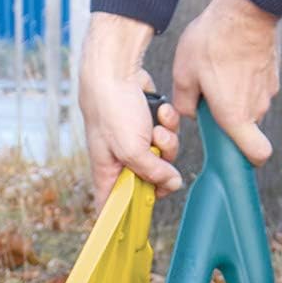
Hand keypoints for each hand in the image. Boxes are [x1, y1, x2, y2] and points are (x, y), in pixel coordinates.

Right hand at [79, 13, 181, 206]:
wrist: (115, 68)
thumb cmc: (111, 108)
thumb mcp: (132, 149)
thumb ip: (153, 172)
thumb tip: (173, 184)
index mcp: (108, 173)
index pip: (115, 207)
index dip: (129, 214)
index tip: (145, 214)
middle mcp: (122, 161)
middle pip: (151, 182)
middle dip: (161, 167)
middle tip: (157, 151)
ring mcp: (137, 143)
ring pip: (164, 157)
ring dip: (166, 140)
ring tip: (157, 126)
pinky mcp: (148, 126)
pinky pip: (167, 134)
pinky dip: (167, 122)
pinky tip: (159, 111)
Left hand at [172, 0, 280, 164]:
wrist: (246, 8)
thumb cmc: (213, 41)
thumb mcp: (184, 74)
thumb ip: (185, 103)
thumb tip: (190, 113)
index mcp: (235, 117)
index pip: (257, 155)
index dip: (248, 159)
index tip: (232, 151)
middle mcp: (256, 109)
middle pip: (245, 128)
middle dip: (228, 120)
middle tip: (210, 98)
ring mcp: (267, 92)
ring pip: (249, 106)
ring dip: (235, 98)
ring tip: (218, 73)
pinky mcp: (272, 75)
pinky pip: (256, 87)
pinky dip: (245, 81)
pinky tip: (231, 61)